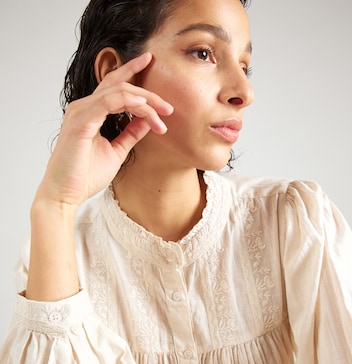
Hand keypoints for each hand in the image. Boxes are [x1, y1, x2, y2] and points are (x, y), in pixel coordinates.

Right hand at [35, 52, 172, 208]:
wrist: (66, 194)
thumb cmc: (85, 175)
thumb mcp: (117, 151)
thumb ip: (131, 133)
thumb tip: (148, 119)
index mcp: (90, 112)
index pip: (114, 85)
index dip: (132, 71)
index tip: (152, 63)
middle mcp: (83, 107)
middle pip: (119, 85)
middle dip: (148, 92)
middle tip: (169, 106)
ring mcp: (80, 112)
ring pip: (118, 92)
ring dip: (145, 101)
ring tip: (164, 114)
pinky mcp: (80, 122)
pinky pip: (108, 102)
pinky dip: (129, 103)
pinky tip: (146, 110)